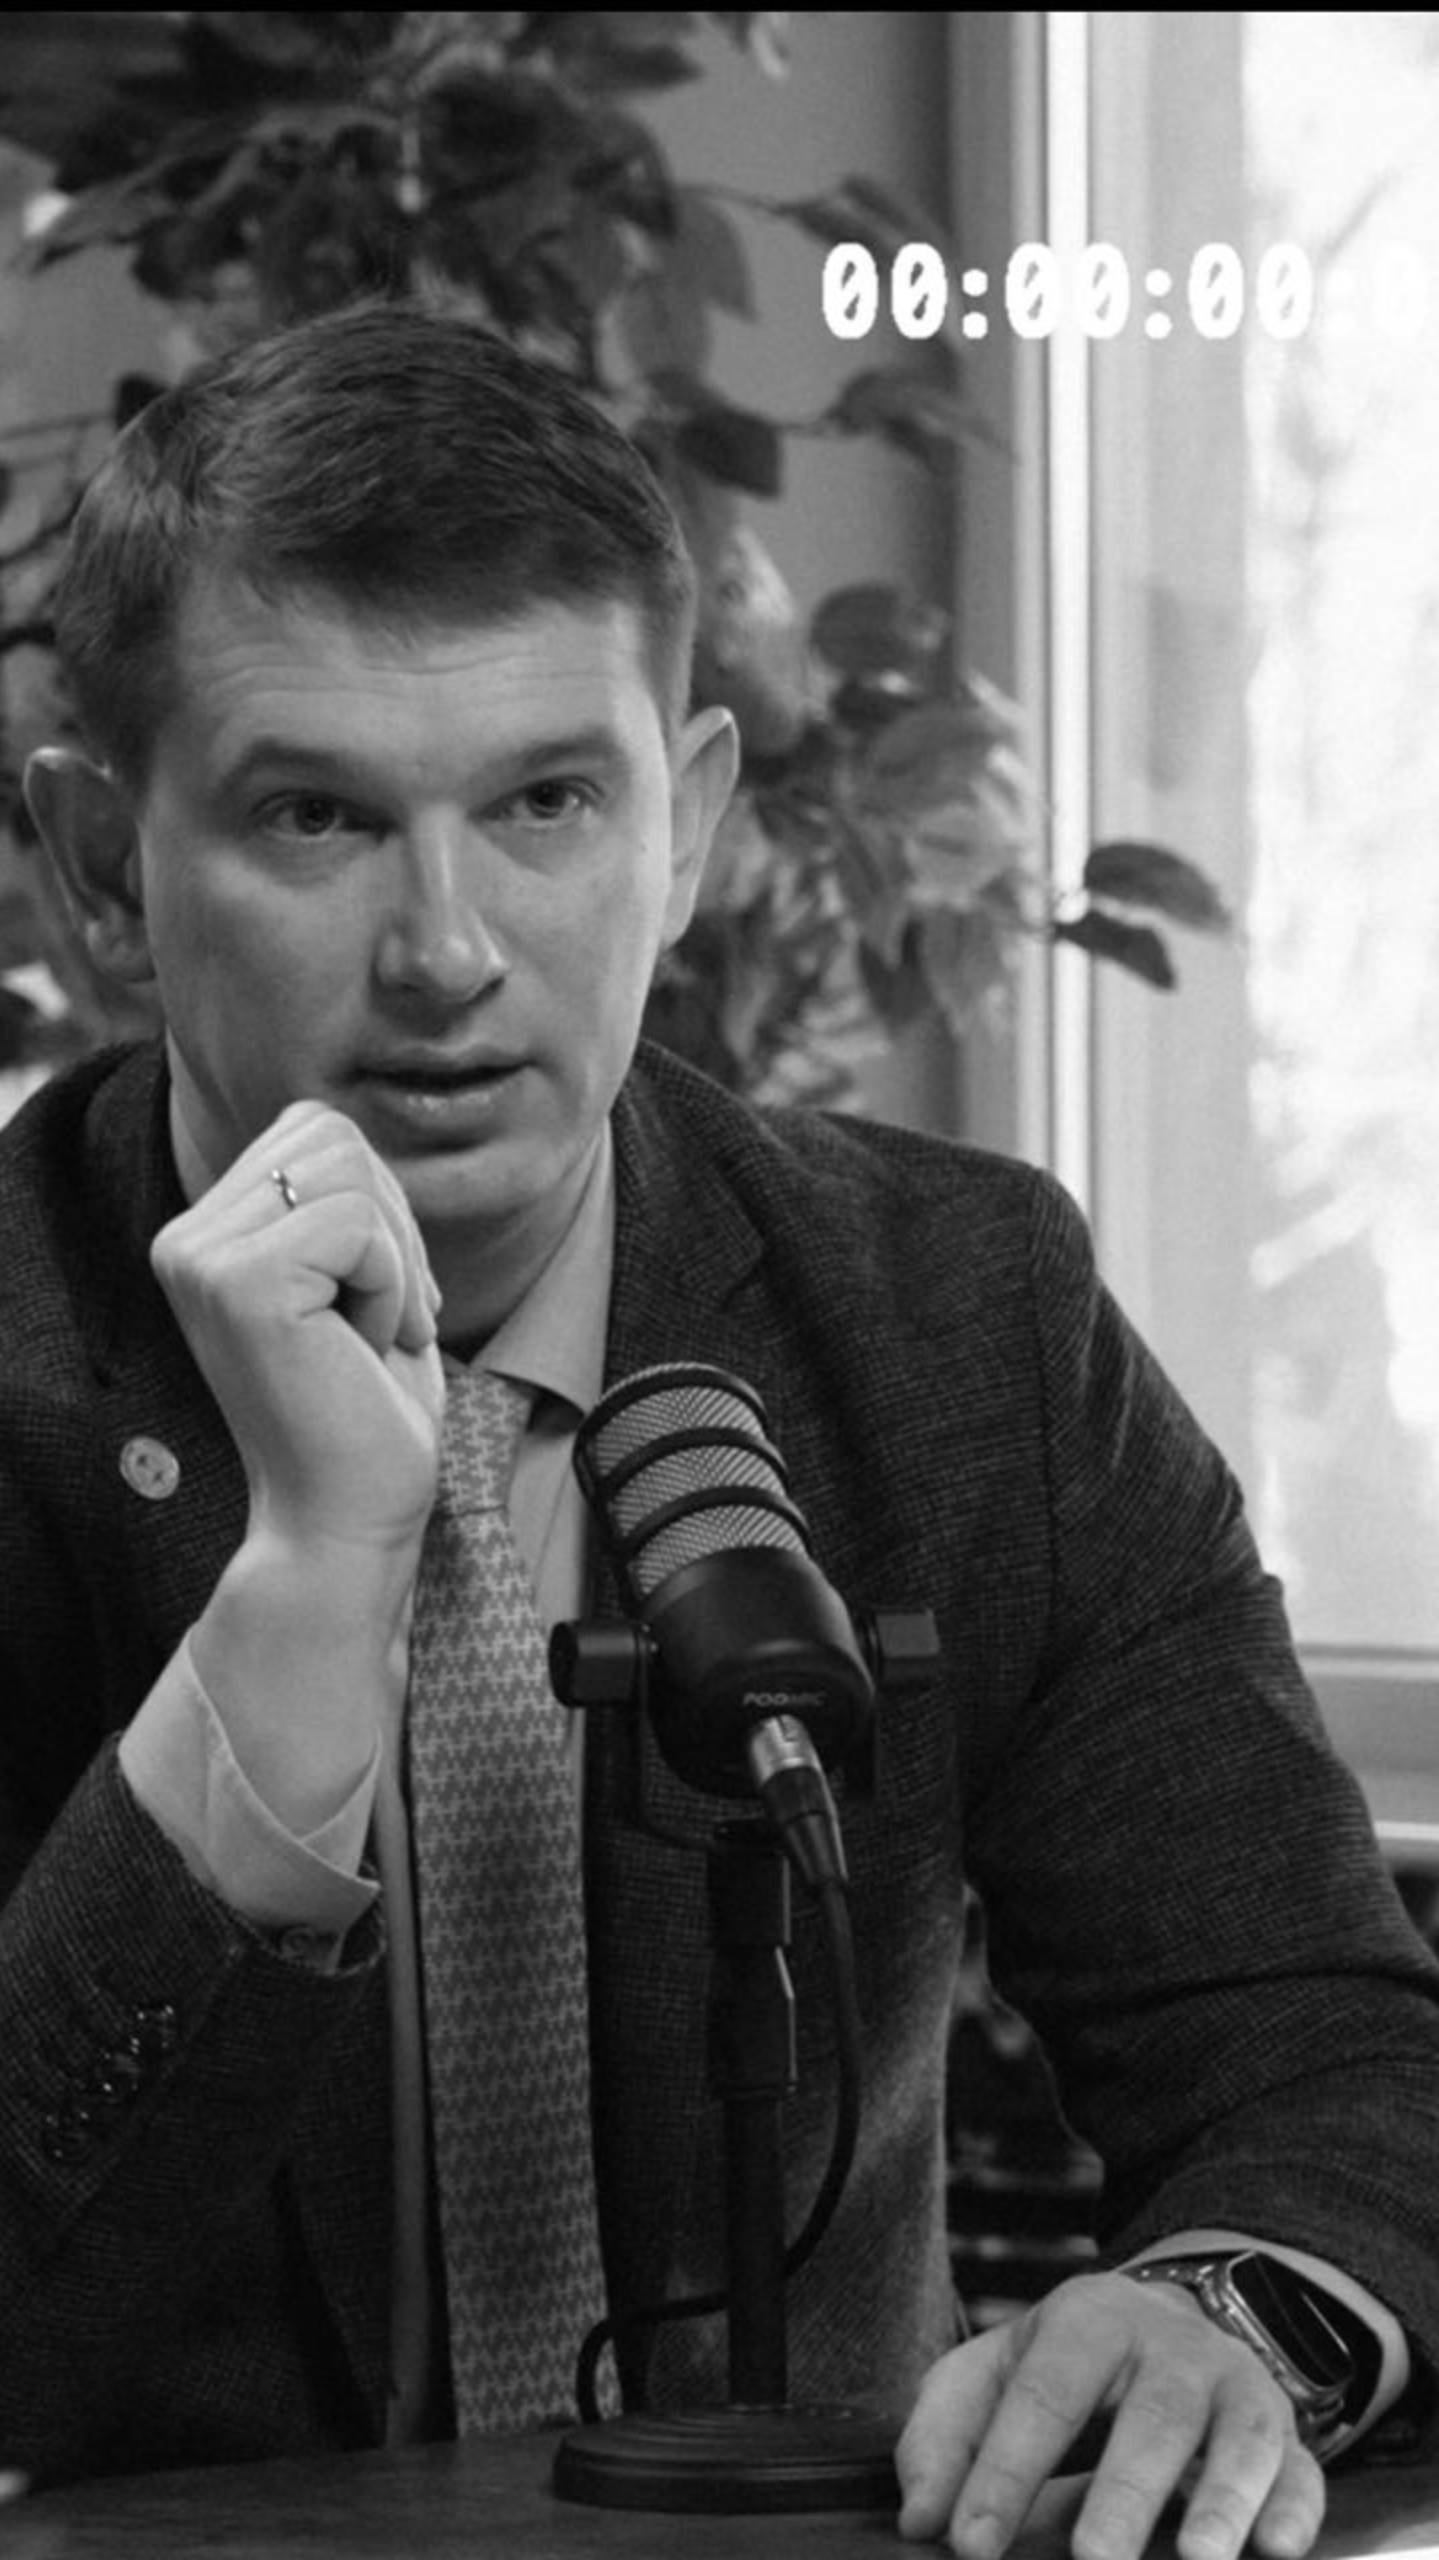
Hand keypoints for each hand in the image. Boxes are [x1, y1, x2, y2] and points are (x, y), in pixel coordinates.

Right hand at [151, 1105, 447, 1824]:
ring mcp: (203, 1259)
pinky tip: (364, 1352)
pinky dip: (391, 1287)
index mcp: (205, 1233)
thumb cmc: (367, 1411)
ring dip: (394, 1261)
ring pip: (350, 1172)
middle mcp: (186, 1239)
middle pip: (333, 1136)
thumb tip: (343, 1128)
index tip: (379, 1298)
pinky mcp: (241, 1285)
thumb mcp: (355, 1280)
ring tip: (366, 1338)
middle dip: (393, 1226)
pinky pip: (360, 1225)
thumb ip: (338, 1200)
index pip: (318, 1131)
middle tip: (379, 1322)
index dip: (381, 1205)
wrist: (348, 1519)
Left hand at [895, 2272, 1324, 2559]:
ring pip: (1239, 2438)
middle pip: (1150, 2418)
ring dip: (1223, 2502)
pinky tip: (1277, 2551)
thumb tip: (922, 2517)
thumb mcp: (992, 2372)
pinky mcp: (1286, 2436)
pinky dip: (1295, 2512)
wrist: (1165, 2322)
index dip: (1006, 2470)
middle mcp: (1171, 2347)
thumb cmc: (1061, 2367)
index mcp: (1088, 2321)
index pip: (1044, 2395)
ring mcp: (1236, 2388)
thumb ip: (944, 2437)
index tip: (971, 2544)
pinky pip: (1303, 2470)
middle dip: (1123, 2494)